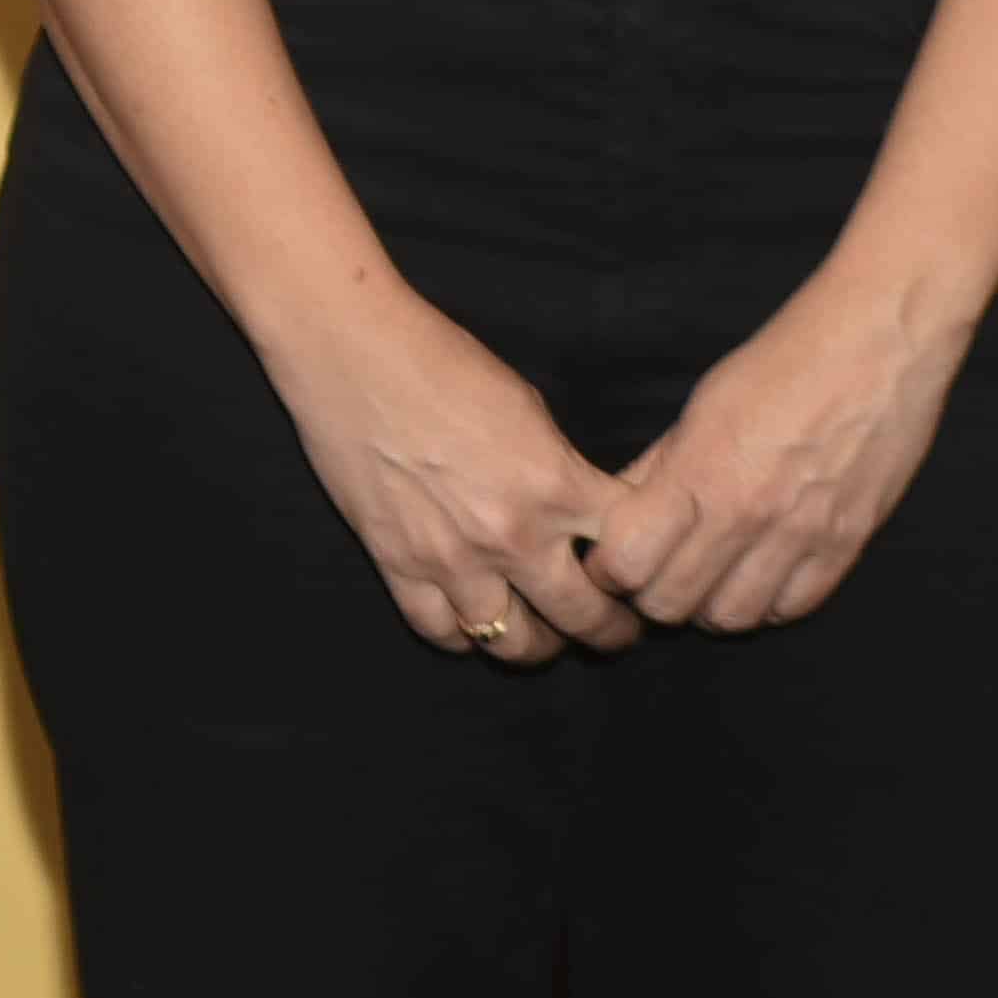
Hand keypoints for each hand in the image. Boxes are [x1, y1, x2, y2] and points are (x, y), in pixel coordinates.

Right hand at [260, 282, 642, 664]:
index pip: (631, 557)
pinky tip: (476, 622)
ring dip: (540, 646)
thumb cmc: (441, 360)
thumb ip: (559, 469)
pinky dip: (466, 636)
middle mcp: (512, 536)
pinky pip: (442, 632)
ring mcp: (452, 558)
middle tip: (615, 629)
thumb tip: (582, 508)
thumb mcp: (528, 406)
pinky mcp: (397, 564)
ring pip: (515, 644)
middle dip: (610, 632)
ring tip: (546, 636)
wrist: (350, 351)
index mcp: (555, 487)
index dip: (647, 572)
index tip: (645, 578)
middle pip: (584, 619)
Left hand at [587, 267, 967, 630]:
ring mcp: (801, 535)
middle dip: (651, 594)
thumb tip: (616, 515)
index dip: (608, 568)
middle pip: (671, 604)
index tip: (613, 556)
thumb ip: (657, 468)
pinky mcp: (847, 545)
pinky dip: (767, 603)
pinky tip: (758, 575)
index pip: (627, 562)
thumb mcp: (700, 408)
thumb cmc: (780, 364)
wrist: (876, 345)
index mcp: (699, 471)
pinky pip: (793, 608)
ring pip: (732, 618)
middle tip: (657, 570)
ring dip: (708, 605)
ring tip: (708, 576)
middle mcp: (747, 513)